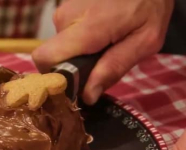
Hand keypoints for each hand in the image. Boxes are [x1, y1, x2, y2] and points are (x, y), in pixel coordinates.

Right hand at [32, 0, 173, 104]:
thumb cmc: (150, 6)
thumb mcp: (145, 41)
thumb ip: (114, 67)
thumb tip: (87, 96)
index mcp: (86, 29)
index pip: (45, 58)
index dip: (54, 76)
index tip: (74, 84)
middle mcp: (66, 18)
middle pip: (54, 55)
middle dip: (73, 64)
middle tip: (101, 59)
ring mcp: (64, 9)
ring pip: (60, 45)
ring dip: (79, 50)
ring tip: (105, 40)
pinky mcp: (65, 7)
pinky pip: (65, 33)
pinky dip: (80, 37)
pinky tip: (101, 29)